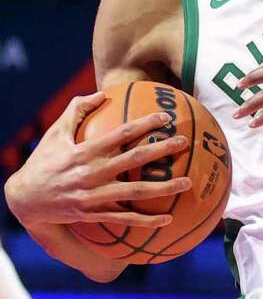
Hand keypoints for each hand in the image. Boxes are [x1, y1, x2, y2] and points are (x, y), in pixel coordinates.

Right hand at [4, 92, 191, 227]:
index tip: (166, 117)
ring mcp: (94, 196)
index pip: (121, 134)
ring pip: (134, 192)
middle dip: (161, 150)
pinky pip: (124, 218)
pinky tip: (167, 218)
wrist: (24, 200)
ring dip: (163, 188)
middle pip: (133, 160)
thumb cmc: (43, 161)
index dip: (144, 124)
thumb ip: (77, 110)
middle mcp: (92, 173)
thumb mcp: (55, 134)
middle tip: (185, 142)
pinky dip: (146, 220)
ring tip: (188, 182)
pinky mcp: (93, 213)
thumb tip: (101, 93)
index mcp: (85, 152)